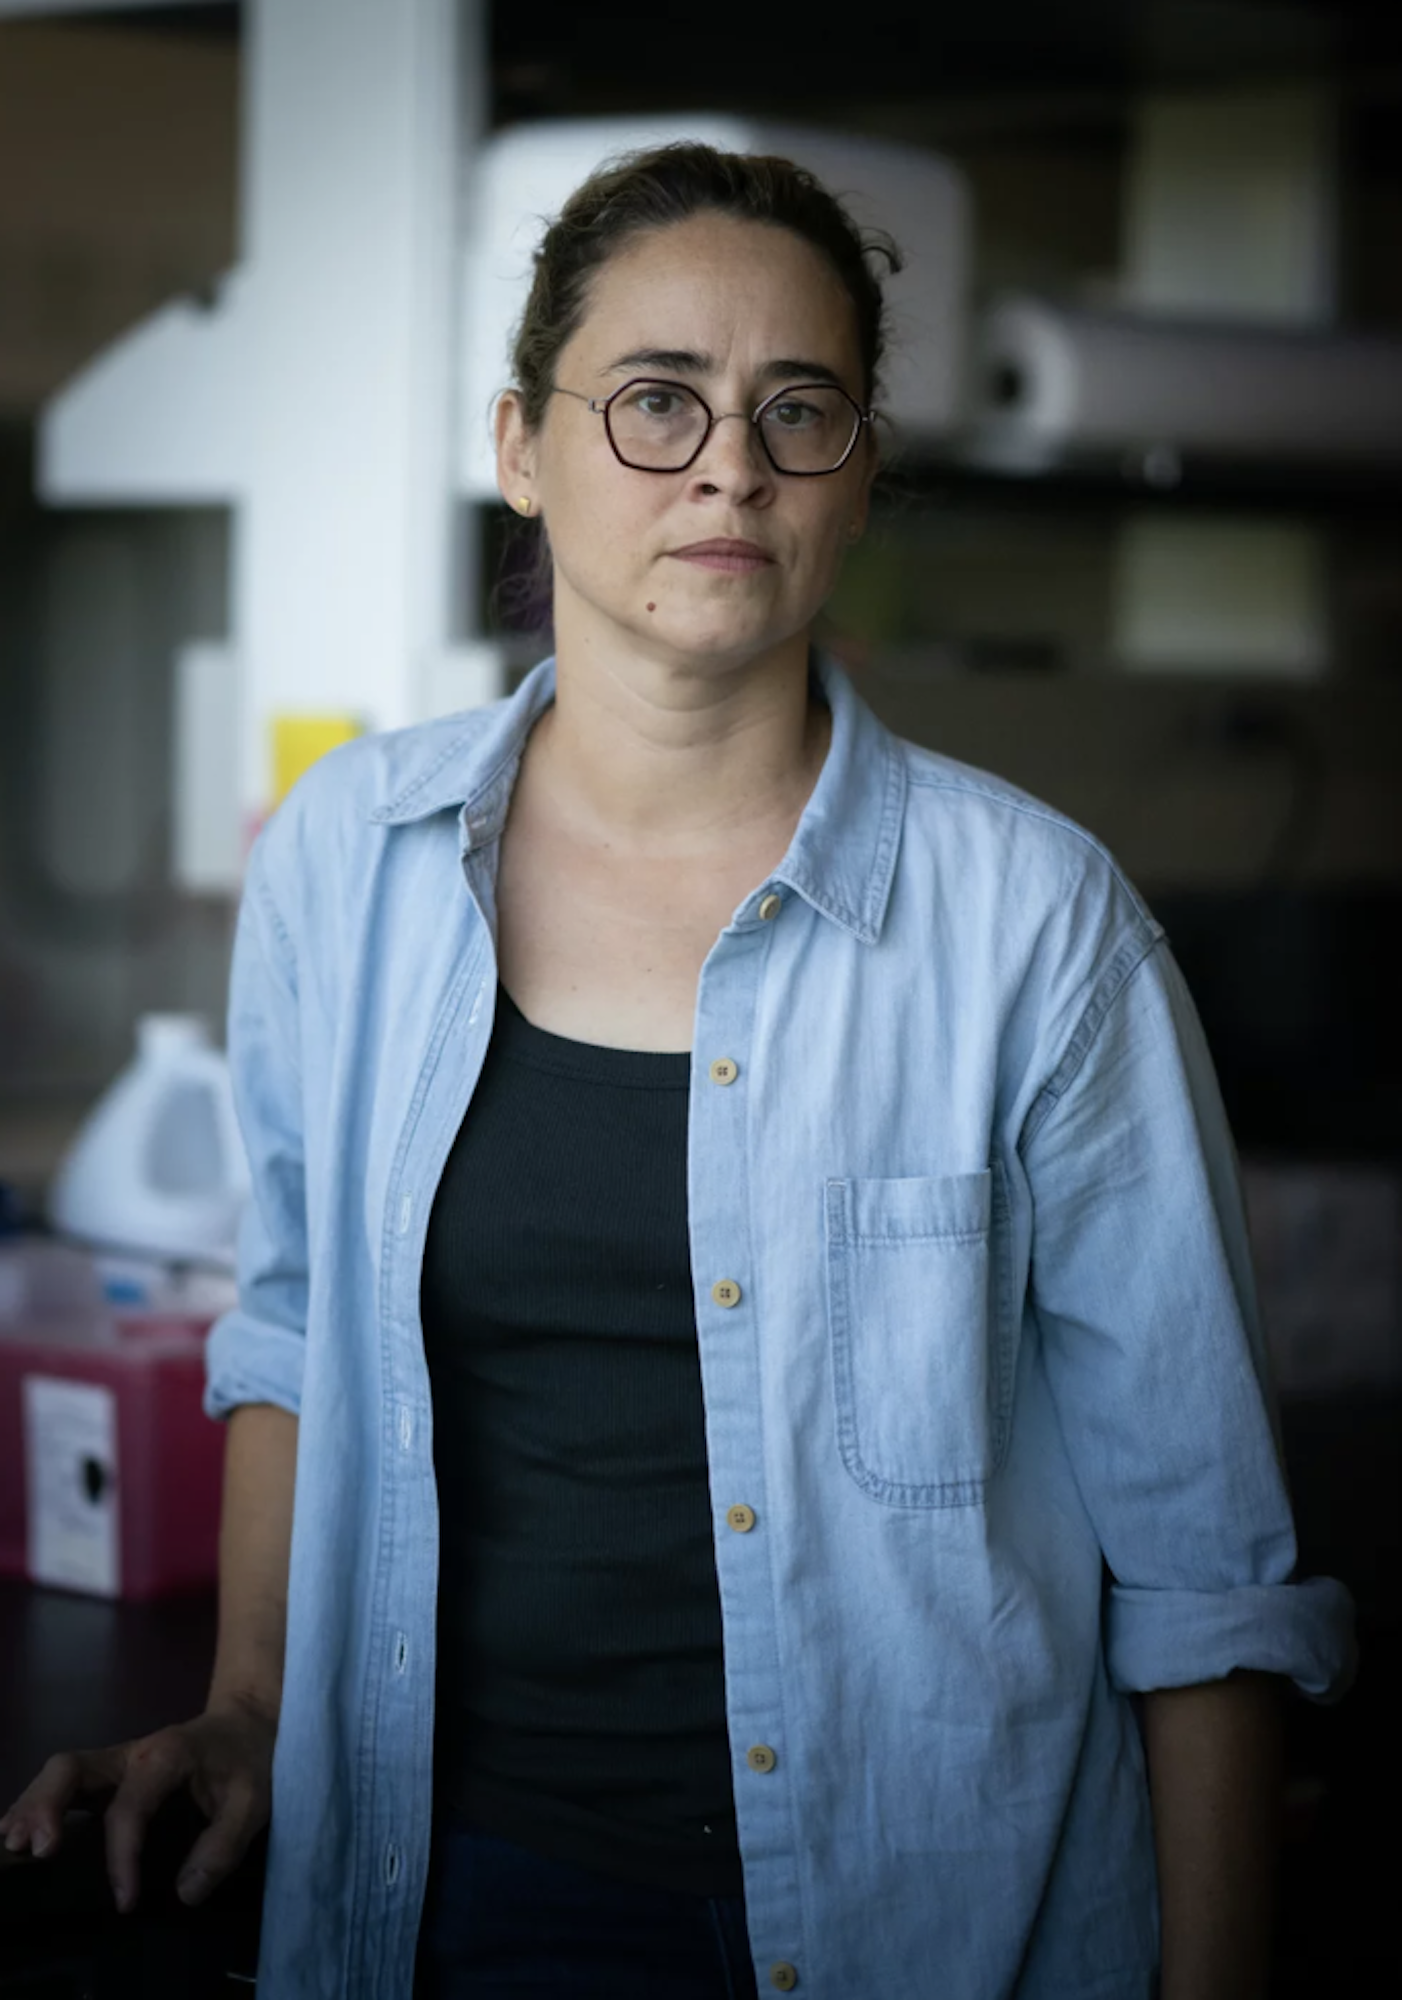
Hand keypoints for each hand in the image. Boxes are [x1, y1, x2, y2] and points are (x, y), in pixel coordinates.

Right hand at [0, 1693, 275, 1914]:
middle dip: (47, 1806)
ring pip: (62, 1773)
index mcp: (165, 1757)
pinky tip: (21, 1835)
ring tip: (14, 1846)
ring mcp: (116, 1761)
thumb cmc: (250, 1760)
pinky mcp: (111, 1774)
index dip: (121, 1857)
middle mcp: (131, 1753)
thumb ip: (223, 1846)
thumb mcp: (254, 1801)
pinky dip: (41, 1805)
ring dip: (34, 1806)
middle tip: (38, 1851)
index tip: (125, 1902)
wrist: (250, 1722)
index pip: (128, 1808)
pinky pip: (67, 1783)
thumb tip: (184, 1893)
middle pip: (72, 1768)